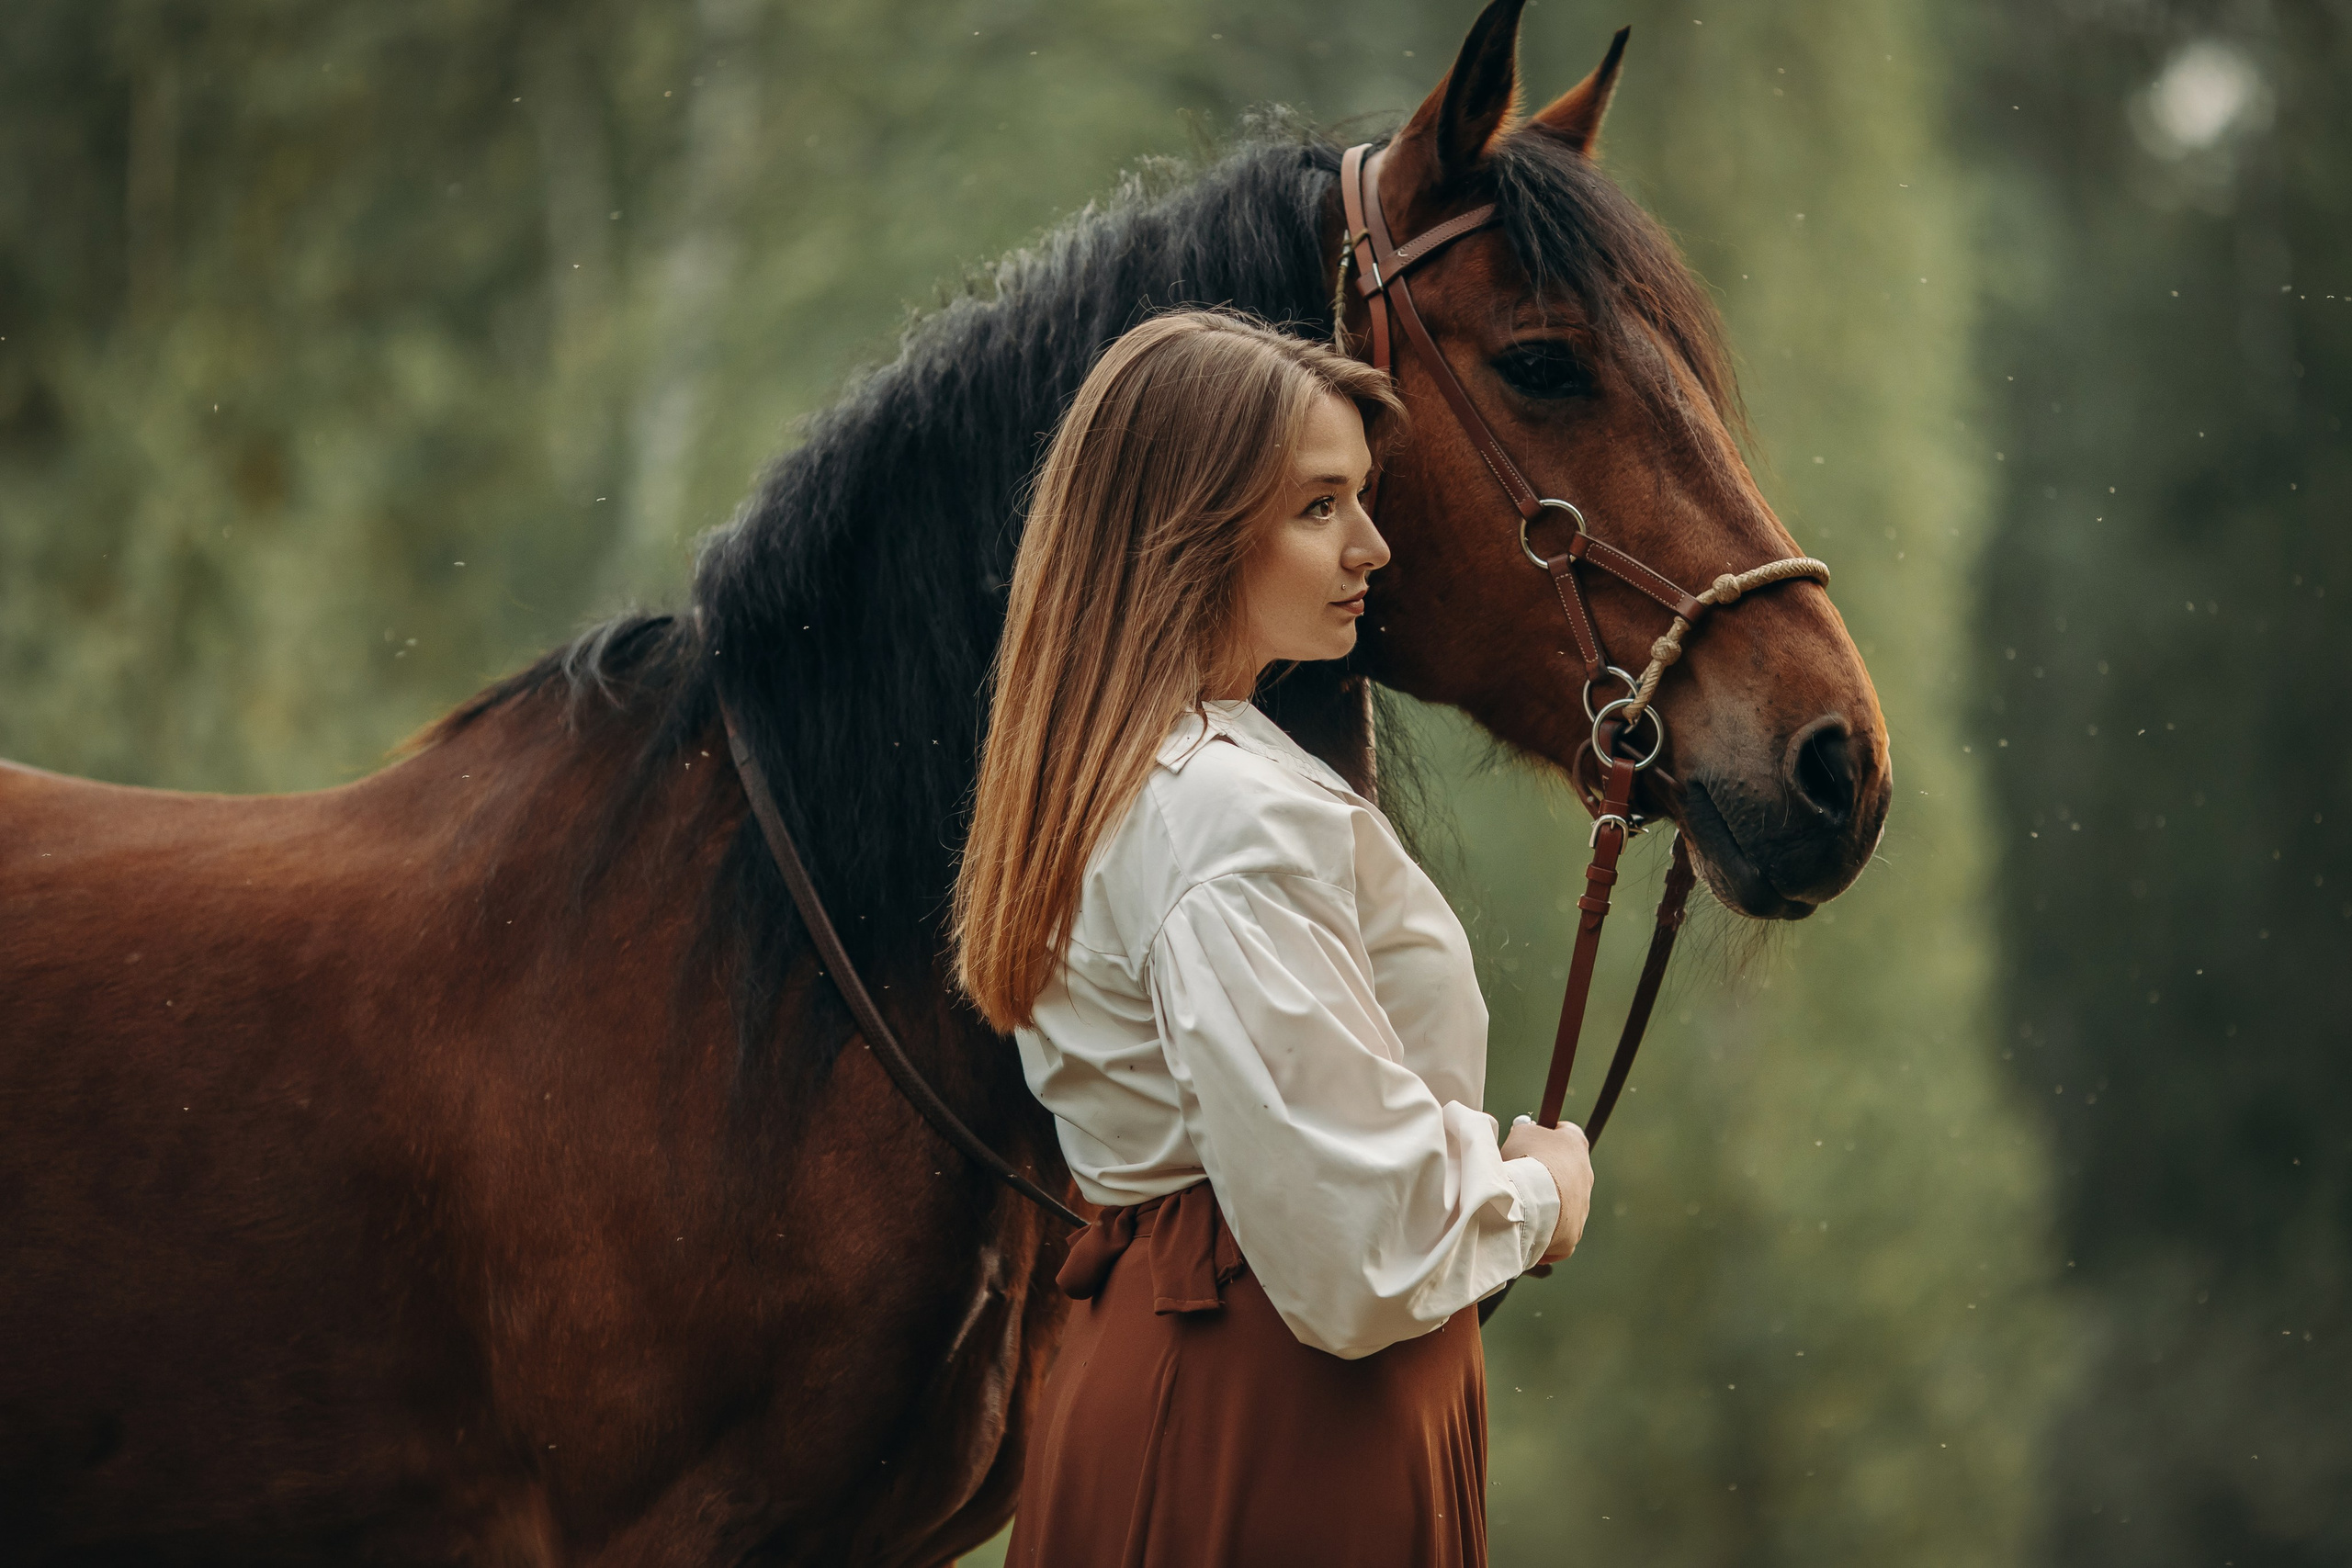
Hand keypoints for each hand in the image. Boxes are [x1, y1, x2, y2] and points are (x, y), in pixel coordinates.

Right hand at [1502, 1116, 1592, 1263]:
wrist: (1533, 1200)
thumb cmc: (1527, 1160)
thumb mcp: (1521, 1132)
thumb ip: (1527, 1130)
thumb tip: (1525, 1133)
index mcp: (1576, 1143)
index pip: (1564, 1132)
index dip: (1544, 1135)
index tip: (1529, 1140)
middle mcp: (1586, 1173)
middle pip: (1564, 1170)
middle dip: (1544, 1172)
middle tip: (1520, 1175)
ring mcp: (1583, 1206)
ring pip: (1561, 1201)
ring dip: (1544, 1201)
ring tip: (1519, 1202)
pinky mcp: (1574, 1233)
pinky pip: (1557, 1230)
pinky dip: (1544, 1228)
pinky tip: (1526, 1225)